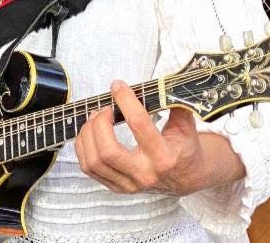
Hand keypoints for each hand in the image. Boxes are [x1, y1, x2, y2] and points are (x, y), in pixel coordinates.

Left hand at [73, 81, 242, 195]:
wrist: (186, 177)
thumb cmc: (184, 148)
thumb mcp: (186, 125)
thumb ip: (175, 103)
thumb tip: (162, 82)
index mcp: (164, 157)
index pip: (139, 125)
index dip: (125, 101)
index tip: (118, 86)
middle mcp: (145, 174)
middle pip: (108, 151)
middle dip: (100, 124)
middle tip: (104, 108)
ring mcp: (129, 184)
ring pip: (94, 162)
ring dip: (88, 134)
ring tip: (95, 118)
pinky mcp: (117, 187)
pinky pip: (89, 169)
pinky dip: (83, 147)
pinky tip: (90, 133)